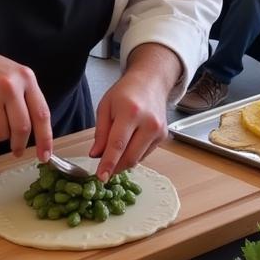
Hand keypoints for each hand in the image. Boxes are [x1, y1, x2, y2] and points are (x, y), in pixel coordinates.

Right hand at [0, 43, 51, 160]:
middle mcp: (9, 86)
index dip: (45, 139)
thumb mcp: (15, 76)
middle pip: (22, 128)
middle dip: (19, 144)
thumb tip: (39, 135)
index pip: (41, 114)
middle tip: (17, 150)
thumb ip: (28, 99)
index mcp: (25, 78)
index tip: (45, 156)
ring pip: (1, 134)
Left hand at [89, 66, 169, 181]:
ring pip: (138, 159)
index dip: (108, 163)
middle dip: (115, 167)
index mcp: (130, 112)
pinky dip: (133, 155)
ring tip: (114, 153)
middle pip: (130, 156)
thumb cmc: (125, 92)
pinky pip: (144, 154)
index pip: (117, 144)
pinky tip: (128, 144)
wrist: (151, 82)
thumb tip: (96, 155)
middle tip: (103, 170)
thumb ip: (100, 133)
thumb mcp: (105, 107)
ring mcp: (158, 131)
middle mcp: (148, 122)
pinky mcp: (163, 136)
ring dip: (123, 162)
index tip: (101, 177)